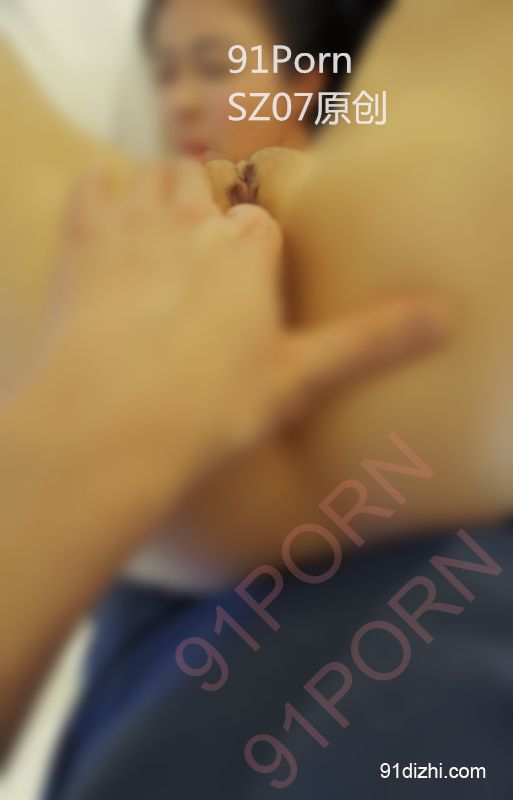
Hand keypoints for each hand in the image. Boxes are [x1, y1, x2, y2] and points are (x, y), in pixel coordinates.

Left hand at [9, 159, 449, 542]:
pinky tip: (104, 209)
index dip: (255, 241)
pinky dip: (99, 189)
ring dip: (157, 191)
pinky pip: (90, 186)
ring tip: (158, 229)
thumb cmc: (211, 407)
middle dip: (204, 203)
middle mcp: (194, 221)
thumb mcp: (302, 378)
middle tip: (199, 245)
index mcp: (250, 247)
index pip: (260, 221)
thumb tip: (443, 319)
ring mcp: (134, 225)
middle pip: (204, 183)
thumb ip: (370, 341)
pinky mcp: (81, 242)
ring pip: (151, 175)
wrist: (110, 427)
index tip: (250, 262)